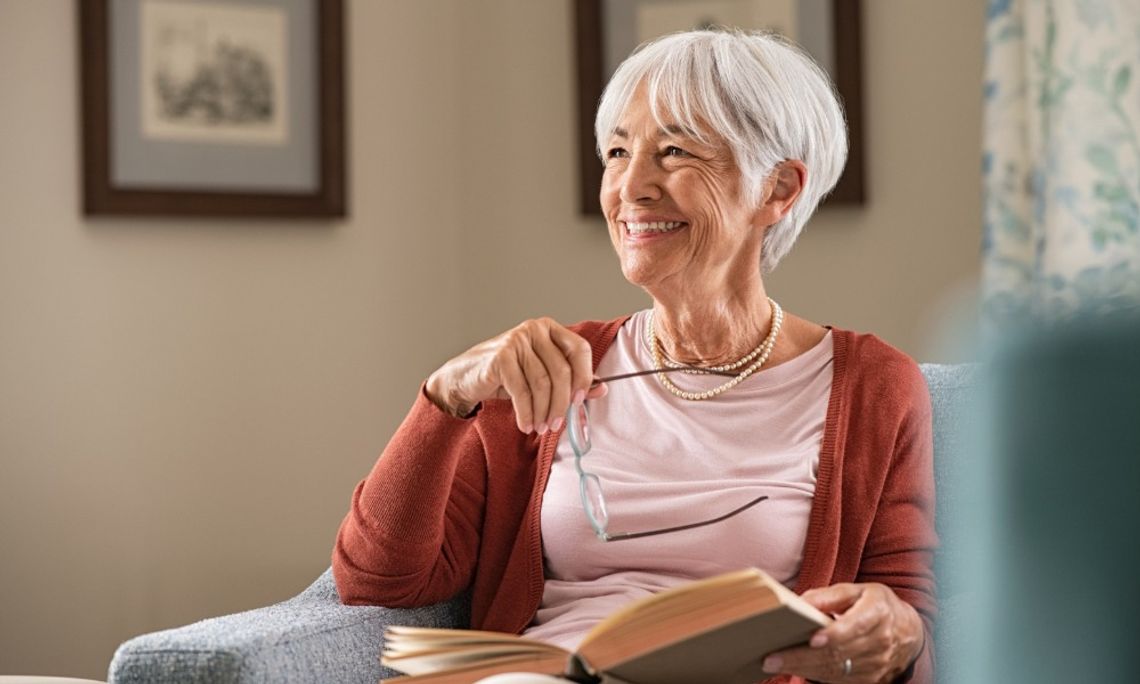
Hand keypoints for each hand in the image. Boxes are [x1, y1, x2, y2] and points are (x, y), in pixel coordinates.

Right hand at [424, 318, 605, 432]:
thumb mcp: (541, 376)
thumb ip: (571, 380)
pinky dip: (526, 413)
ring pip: (542, 384)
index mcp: (550, 329)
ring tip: (540, 427)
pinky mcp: (501, 357)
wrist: (465, 378)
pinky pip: (522, 392)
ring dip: (544, 412)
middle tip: (557, 424)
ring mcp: (516, 341)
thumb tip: (601, 388)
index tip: (580, 401)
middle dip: (562, 403)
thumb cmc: (507, 376)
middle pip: (562, 371)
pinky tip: (526, 424)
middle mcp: (534, 329)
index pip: (580, 349)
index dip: (585, 376)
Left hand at [761, 583, 923, 682]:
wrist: (907, 631)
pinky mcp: (868, 679)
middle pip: (837, 653)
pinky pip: (837, 680)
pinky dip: (813, 675)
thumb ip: (830, 595)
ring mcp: (876, 664)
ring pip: (835, 670)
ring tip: (774, 664)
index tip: (812, 638)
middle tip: (772, 657)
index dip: (834, 634)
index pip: (855, 626)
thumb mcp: (858, 590)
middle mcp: (879, 642)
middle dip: (802, 657)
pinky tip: (792, 670)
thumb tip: (802, 602)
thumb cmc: (875, 605)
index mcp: (877, 613)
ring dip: (802, 669)